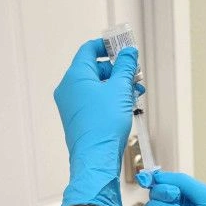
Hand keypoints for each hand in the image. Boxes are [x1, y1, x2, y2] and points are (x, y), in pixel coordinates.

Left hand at [54, 39, 140, 205]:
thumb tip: (128, 53)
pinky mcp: (79, 119)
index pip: (88, 50)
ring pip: (97, 86)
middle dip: (117, 70)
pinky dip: (111, 99)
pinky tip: (128, 104)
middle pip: (95, 68)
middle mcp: (69, 89)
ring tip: (136, 92)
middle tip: (135, 75)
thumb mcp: (120, 89)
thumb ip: (125, 67)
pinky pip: (95, 101)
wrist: (96, 159)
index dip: (107, 46)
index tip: (123, 48)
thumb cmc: (104, 125)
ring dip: (117, 86)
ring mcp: (73, 105)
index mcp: (75, 76)